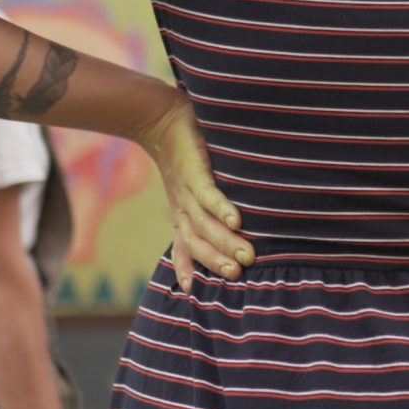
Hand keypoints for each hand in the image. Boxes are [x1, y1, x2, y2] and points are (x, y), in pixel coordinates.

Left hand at [133, 93, 252, 292]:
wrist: (161, 118)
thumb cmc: (184, 153)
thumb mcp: (193, 184)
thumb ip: (210, 203)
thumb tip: (238, 219)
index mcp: (182, 213)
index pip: (184, 247)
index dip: (187, 268)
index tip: (194, 290)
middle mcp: (183, 208)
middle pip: (197, 242)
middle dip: (216, 260)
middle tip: (238, 274)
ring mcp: (187, 191)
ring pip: (204, 224)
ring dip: (225, 241)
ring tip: (247, 255)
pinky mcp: (194, 171)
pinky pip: (207, 195)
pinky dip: (221, 208)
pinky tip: (236, 219)